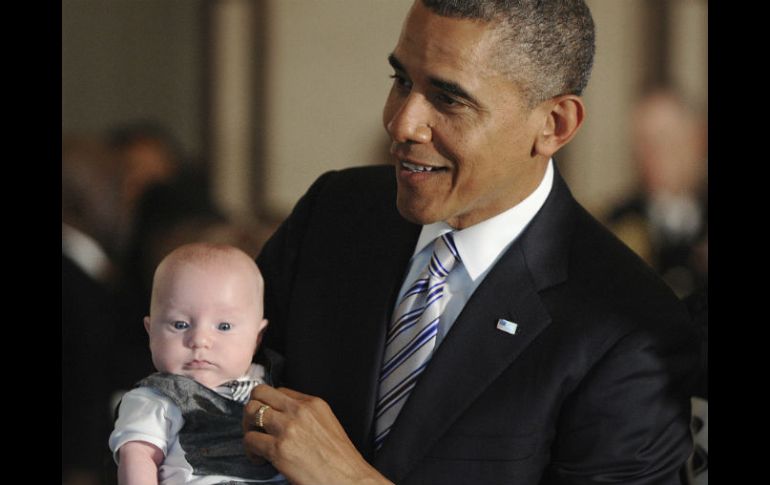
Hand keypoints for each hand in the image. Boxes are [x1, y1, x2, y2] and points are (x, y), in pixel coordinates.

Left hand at [243, 385, 391, 484]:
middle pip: (260, 393)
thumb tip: (285, 419)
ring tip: (256, 443)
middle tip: (255, 426)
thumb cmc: (340, 460)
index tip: (267, 417)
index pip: (279, 391)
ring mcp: (288, 428)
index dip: (269, 404)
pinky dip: (250, 451)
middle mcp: (299, 410)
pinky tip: (259, 459)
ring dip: (248, 427)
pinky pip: (250, 440)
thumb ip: (306, 416)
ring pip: (250, 411)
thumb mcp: (327, 424)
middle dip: (252, 408)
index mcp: (313, 403)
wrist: (349, 479)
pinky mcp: (279, 449)